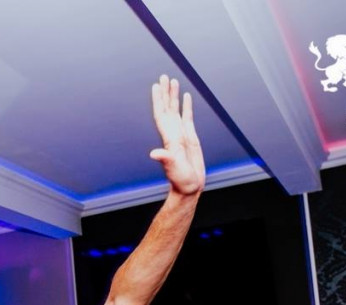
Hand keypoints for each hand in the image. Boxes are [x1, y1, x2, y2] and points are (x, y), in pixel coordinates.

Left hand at [149, 75, 204, 196]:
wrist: (189, 187)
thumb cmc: (180, 180)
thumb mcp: (173, 169)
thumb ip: (165, 159)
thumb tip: (154, 153)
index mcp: (169, 138)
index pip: (161, 115)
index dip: (158, 100)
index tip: (156, 86)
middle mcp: (173, 134)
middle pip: (167, 108)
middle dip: (165, 93)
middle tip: (164, 76)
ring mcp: (181, 135)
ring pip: (176, 111)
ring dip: (174, 96)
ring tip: (173, 81)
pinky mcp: (190, 138)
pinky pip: (187, 118)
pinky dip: (186, 106)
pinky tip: (186, 96)